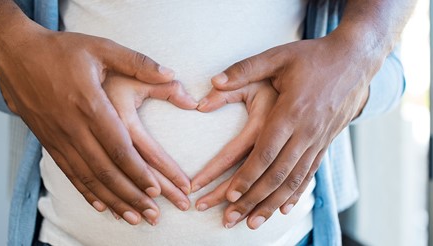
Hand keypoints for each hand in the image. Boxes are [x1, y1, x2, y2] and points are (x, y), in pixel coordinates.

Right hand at [0, 29, 188, 225]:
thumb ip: (138, 62)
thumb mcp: (102, 48)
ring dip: (113, 201)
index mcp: (90, 104)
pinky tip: (102, 206)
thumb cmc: (61, 51)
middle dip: (132, 195)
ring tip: (134, 218)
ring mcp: (58, 137)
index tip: (157, 189)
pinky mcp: (49, 142)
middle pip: (106, 170)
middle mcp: (73, 127)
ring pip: (89, 178)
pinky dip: (87, 192)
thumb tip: (172, 73)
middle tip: (153, 214)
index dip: (138, 171)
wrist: (15, 55)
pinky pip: (70, 173)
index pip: (119, 147)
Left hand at [202, 36, 370, 228]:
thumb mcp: (278, 56)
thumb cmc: (314, 57)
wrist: (355, 60)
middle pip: (277, 174)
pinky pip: (309, 174)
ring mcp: (318, 140)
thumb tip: (213, 81)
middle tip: (231, 218)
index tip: (229, 195)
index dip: (247, 176)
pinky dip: (295, 194)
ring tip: (252, 223)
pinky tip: (284, 209)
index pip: (265, 153)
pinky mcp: (325, 143)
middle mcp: (306, 132)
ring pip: (293, 181)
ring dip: (272, 204)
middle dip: (253, 199)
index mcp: (291, 112)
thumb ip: (245, 69)